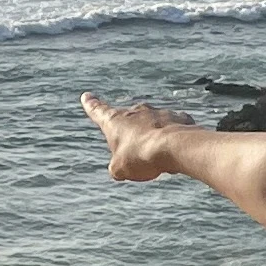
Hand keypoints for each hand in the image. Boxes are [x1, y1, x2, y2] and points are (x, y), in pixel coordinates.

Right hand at [80, 92, 202, 181]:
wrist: (174, 147)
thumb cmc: (141, 156)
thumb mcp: (120, 169)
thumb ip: (117, 167)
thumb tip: (119, 169)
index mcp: (115, 121)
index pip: (98, 111)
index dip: (91, 105)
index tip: (87, 96)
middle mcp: (136, 112)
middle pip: (130, 122)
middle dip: (132, 136)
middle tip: (138, 155)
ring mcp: (159, 113)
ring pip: (153, 126)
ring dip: (155, 139)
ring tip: (159, 159)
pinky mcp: (178, 118)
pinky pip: (174, 128)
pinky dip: (174, 138)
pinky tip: (177, 151)